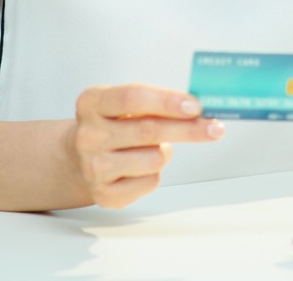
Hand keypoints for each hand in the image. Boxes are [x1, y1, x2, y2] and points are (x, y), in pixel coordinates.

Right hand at [70, 84, 224, 207]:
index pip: (133, 97)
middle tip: (214, 127)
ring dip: (165, 152)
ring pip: (155, 159)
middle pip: (149, 130)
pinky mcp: (104, 194)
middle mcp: (88, 135)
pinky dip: (155, 173)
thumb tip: (200, 110)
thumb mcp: (124, 104)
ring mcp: (94, 166)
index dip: (167, 101)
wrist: (78, 158)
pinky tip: (140, 166)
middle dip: (188, 129)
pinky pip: (150, 182)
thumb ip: (157, 103)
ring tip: (151, 147)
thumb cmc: (112, 125)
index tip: (195, 106)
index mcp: (91, 103)